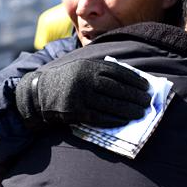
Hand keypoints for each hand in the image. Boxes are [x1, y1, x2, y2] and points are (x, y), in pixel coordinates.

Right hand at [15, 58, 150, 127]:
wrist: (39, 92)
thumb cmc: (67, 80)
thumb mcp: (83, 68)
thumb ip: (102, 71)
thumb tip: (131, 81)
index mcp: (89, 66)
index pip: (117, 72)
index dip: (134, 79)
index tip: (147, 86)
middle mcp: (85, 79)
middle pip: (115, 88)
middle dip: (134, 95)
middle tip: (147, 102)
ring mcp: (79, 95)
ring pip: (109, 104)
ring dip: (127, 110)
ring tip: (140, 113)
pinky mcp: (74, 111)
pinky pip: (97, 117)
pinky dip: (112, 120)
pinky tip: (123, 121)